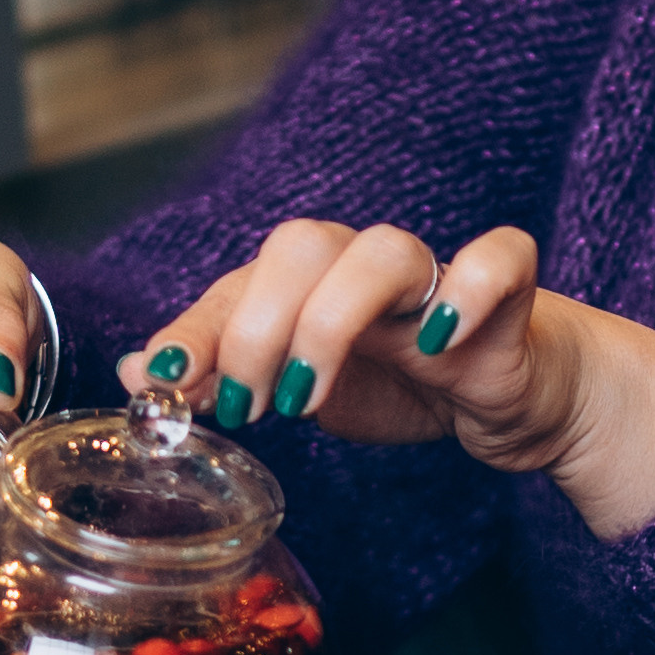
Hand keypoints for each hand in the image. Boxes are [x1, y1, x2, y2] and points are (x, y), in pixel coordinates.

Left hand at [120, 220, 654, 542]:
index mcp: (308, 283)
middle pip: (297, 248)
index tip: (165, 387)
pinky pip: (500, 257)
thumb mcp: (304, 390)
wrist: (516, 394)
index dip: (194, 330)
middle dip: (255, 329)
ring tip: (309, 396)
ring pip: (382, 250)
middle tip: (248, 406)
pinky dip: (468, 289)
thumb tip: (138, 374)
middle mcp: (363, 267)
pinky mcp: (510, 292)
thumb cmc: (404, 382)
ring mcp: (436, 276)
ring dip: (331, 320)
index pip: (235, 284)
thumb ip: (227, 376)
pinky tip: (436, 344)